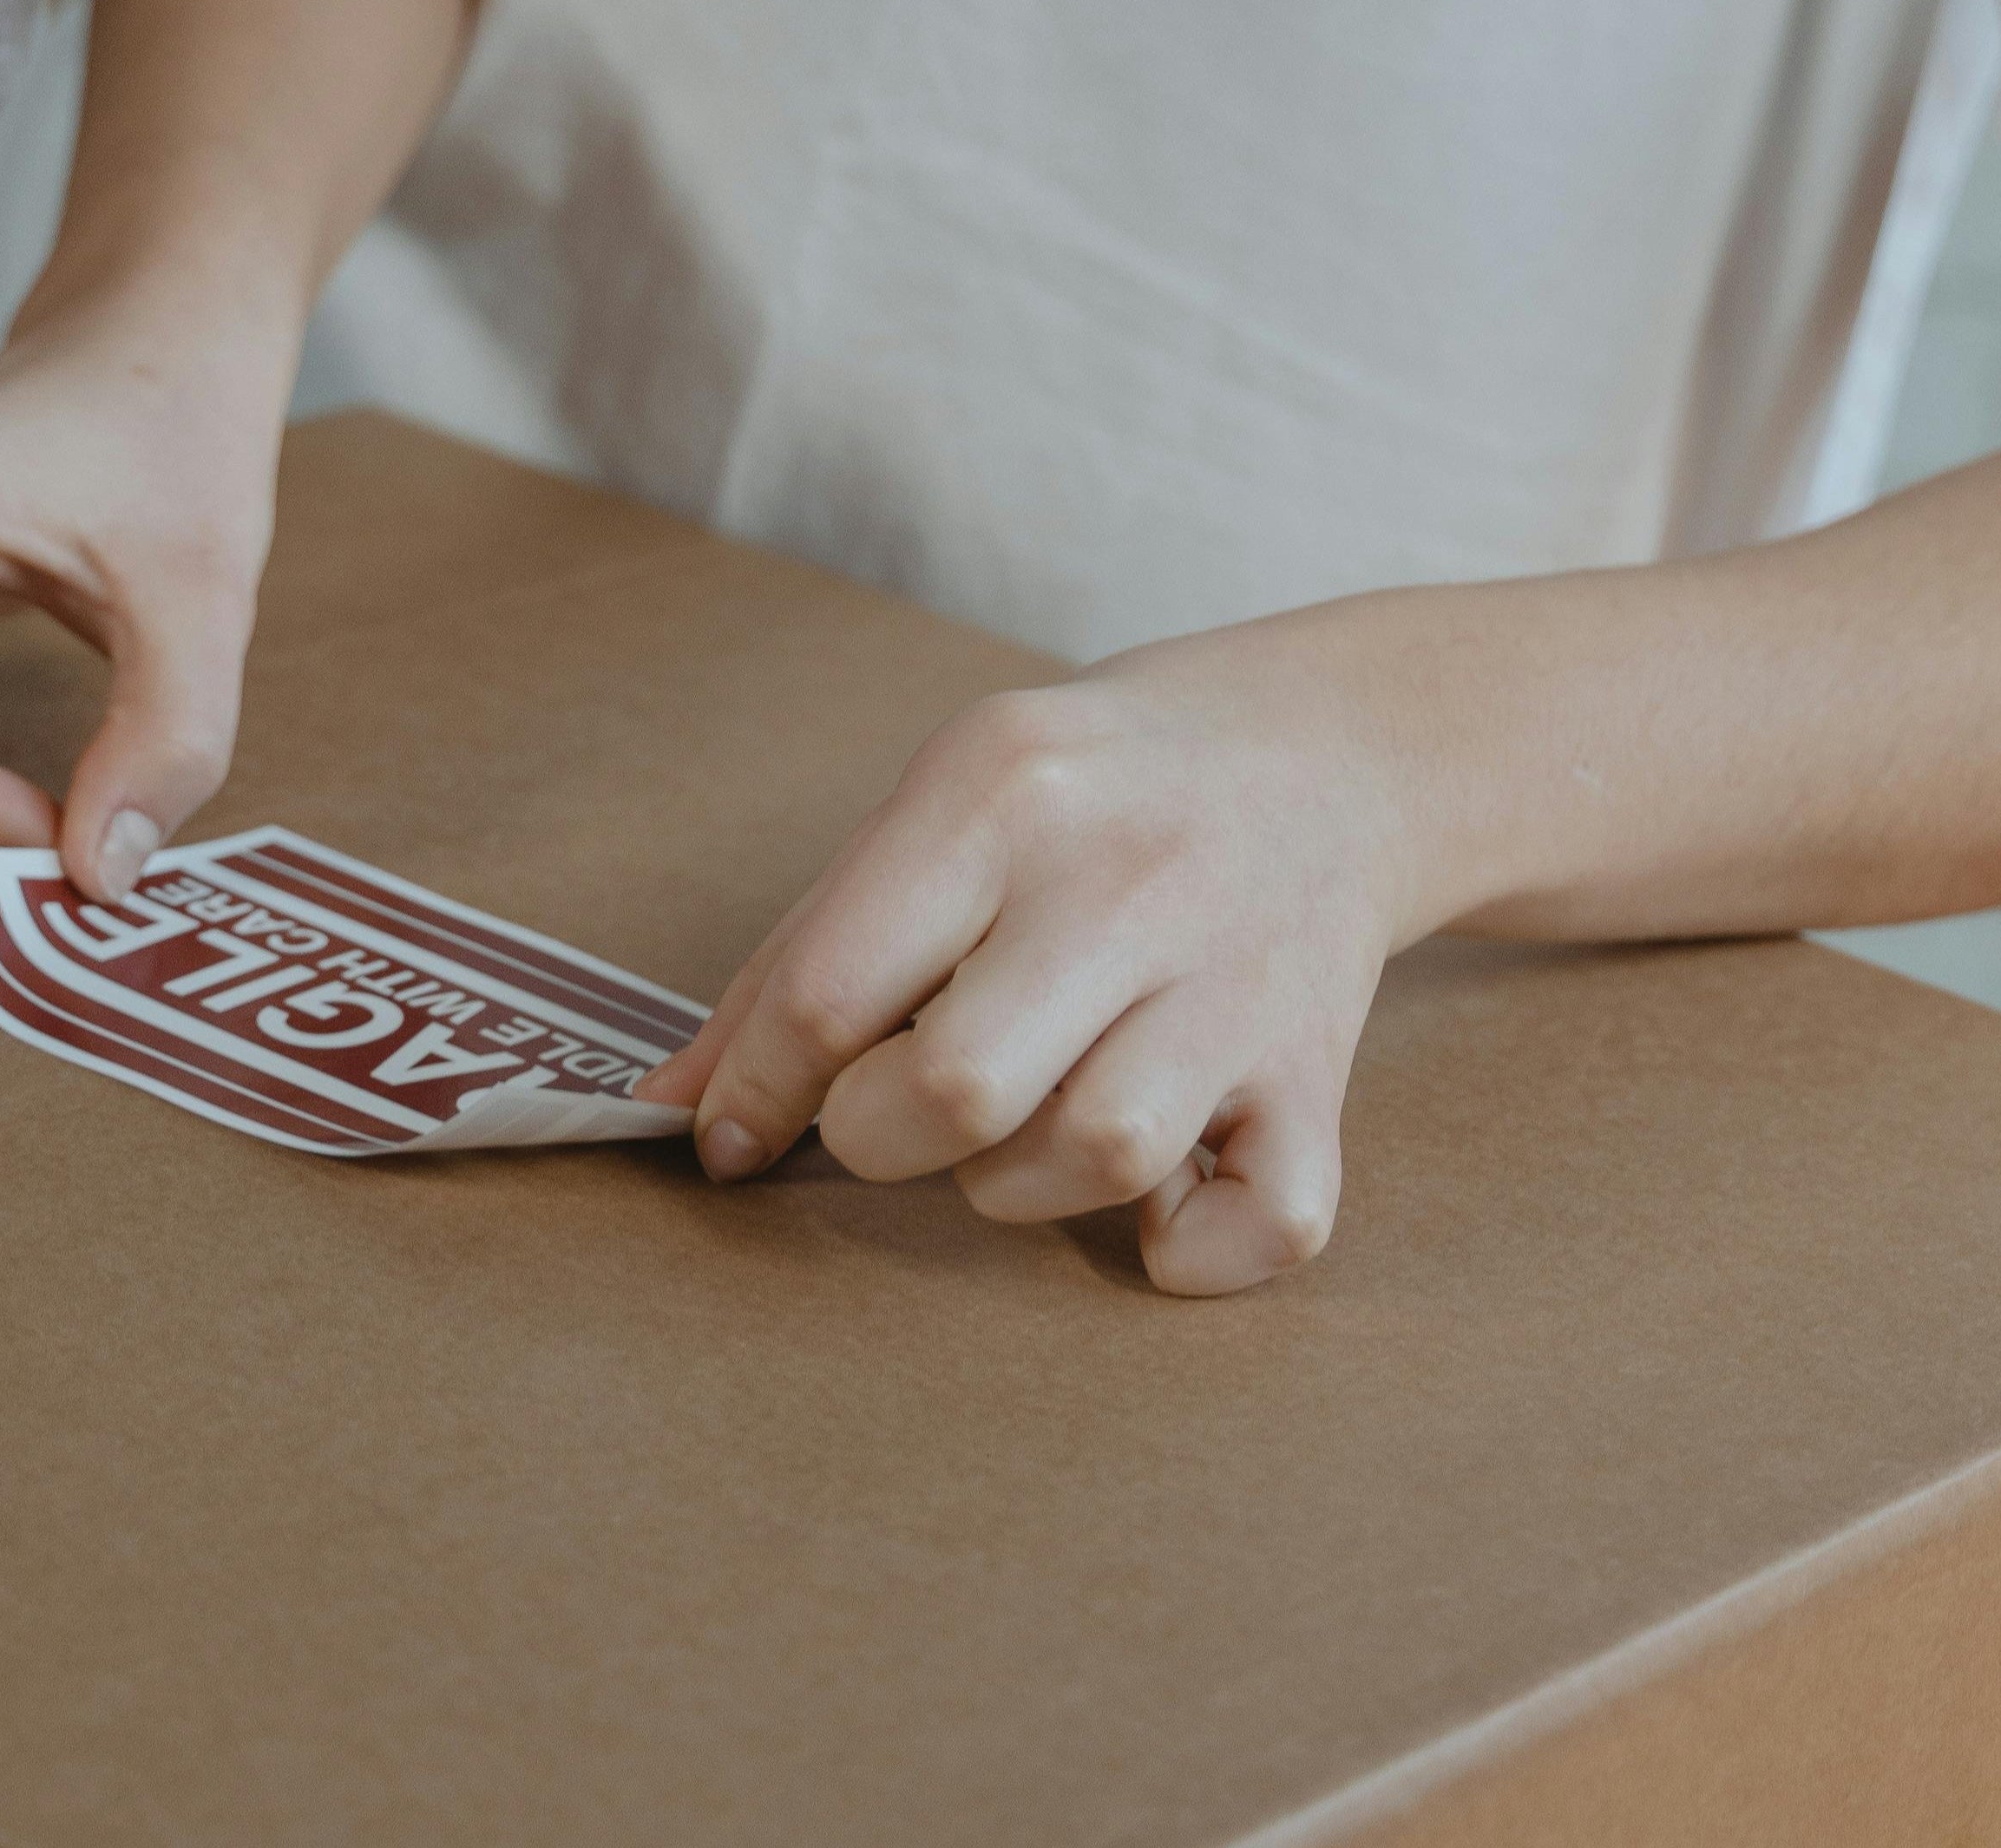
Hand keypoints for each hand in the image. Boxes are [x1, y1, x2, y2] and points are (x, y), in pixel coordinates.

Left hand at [636, 614, 1448, 1295]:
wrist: (1333, 750)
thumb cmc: (1096, 795)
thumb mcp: (943, 805)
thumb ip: (805, 953)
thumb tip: (667, 1111)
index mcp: (1005, 791)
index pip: (832, 986)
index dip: (756, 1093)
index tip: (736, 1137)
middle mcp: (1129, 878)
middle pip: (959, 1089)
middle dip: (884, 1136)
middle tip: (898, 1108)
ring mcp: (1239, 978)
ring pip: (1096, 1159)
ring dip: (1019, 1185)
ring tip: (1023, 1123)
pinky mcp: (1319, 1068)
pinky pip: (1263, 1223)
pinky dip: (1194, 1249)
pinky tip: (1160, 1197)